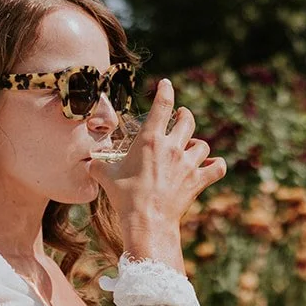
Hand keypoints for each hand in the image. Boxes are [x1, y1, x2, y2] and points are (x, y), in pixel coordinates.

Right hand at [88, 78, 226, 270]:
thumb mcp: (106, 178)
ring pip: (202, 144)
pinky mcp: (198, 181)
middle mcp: (172, 147)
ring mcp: (188, 164)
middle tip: (181, 116)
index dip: (166, 91)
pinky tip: (213, 166)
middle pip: (187, 120)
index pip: (162, 106)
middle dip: (184, 115)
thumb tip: (88, 164)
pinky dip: (217, 166)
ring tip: (190, 148)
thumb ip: (98, 166)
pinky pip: (217, 168)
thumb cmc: (125, 198)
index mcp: (150, 140)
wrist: (147, 221)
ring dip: (197, 145)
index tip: (167, 84)